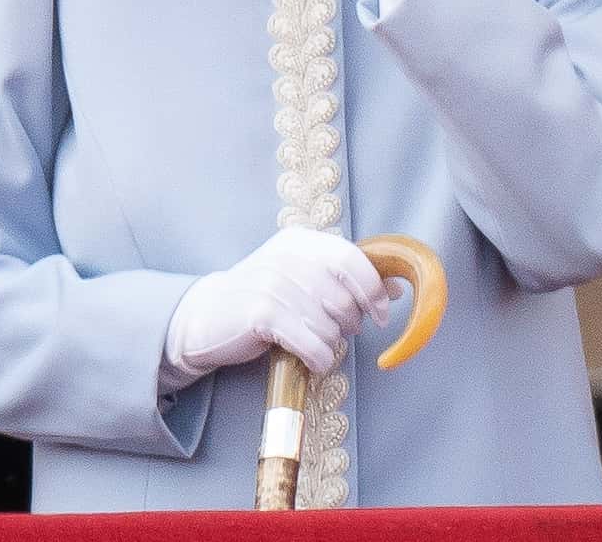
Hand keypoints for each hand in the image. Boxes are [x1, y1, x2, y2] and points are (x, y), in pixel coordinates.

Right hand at [160, 227, 396, 389]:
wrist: (205, 317)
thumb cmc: (263, 299)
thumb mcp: (301, 277)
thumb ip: (345, 278)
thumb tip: (396, 288)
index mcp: (301, 242)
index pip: (352, 259)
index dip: (374, 289)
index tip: (382, 313)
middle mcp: (287, 256)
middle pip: (344, 296)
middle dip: (351, 322)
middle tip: (339, 332)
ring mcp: (273, 283)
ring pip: (329, 325)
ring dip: (330, 344)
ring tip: (315, 344)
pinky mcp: (262, 313)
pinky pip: (311, 343)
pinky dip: (318, 358)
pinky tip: (312, 360)